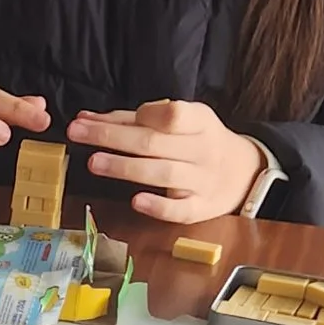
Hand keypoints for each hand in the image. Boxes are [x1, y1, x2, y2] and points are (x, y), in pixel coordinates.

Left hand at [69, 99, 265, 221]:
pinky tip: (136, 201)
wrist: (245, 173)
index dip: (144, 115)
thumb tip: (85, 119)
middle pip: (155, 143)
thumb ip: (133, 120)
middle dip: (113, 138)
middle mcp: (203, 150)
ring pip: (163, 174)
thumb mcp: (180, 121)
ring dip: (126, 168)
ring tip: (94, 162)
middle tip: (78, 134)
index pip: (173, 114)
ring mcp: (203, 181)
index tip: (111, 117)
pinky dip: (159, 206)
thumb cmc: (199, 142)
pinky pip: (181, 210)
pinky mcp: (202, 209)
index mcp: (200, 122)